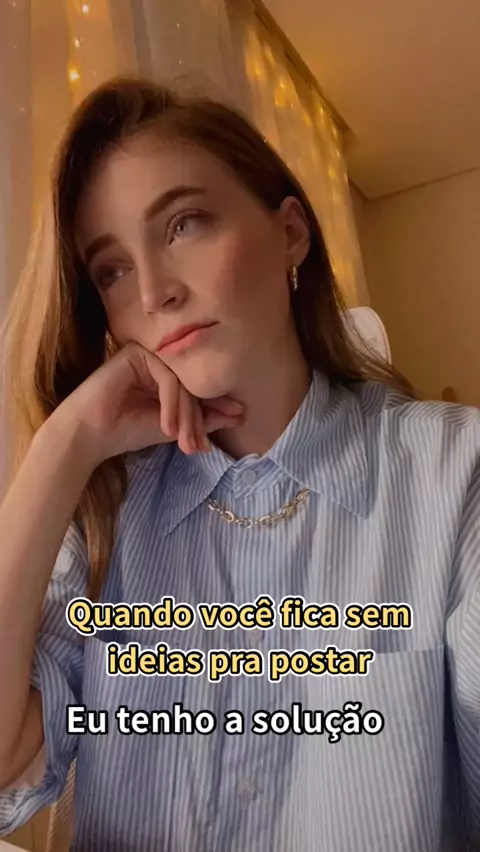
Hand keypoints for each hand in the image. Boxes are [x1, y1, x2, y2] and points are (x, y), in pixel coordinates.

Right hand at [50, 342, 243, 467]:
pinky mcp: (137, 353)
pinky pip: (167, 378)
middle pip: (192, 387)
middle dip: (198, 420)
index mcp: (168, 376)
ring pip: (182, 384)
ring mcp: (148, 355)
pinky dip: (171, 404)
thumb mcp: (174, 428)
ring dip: (186, 417)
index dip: (213, 412)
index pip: (198, 390)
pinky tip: (166, 427)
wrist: (90, 435)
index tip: (223, 433)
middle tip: (198, 447)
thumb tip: (241, 414)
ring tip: (184, 443)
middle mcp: (159, 361)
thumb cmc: (127, 432)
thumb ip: (204, 420)